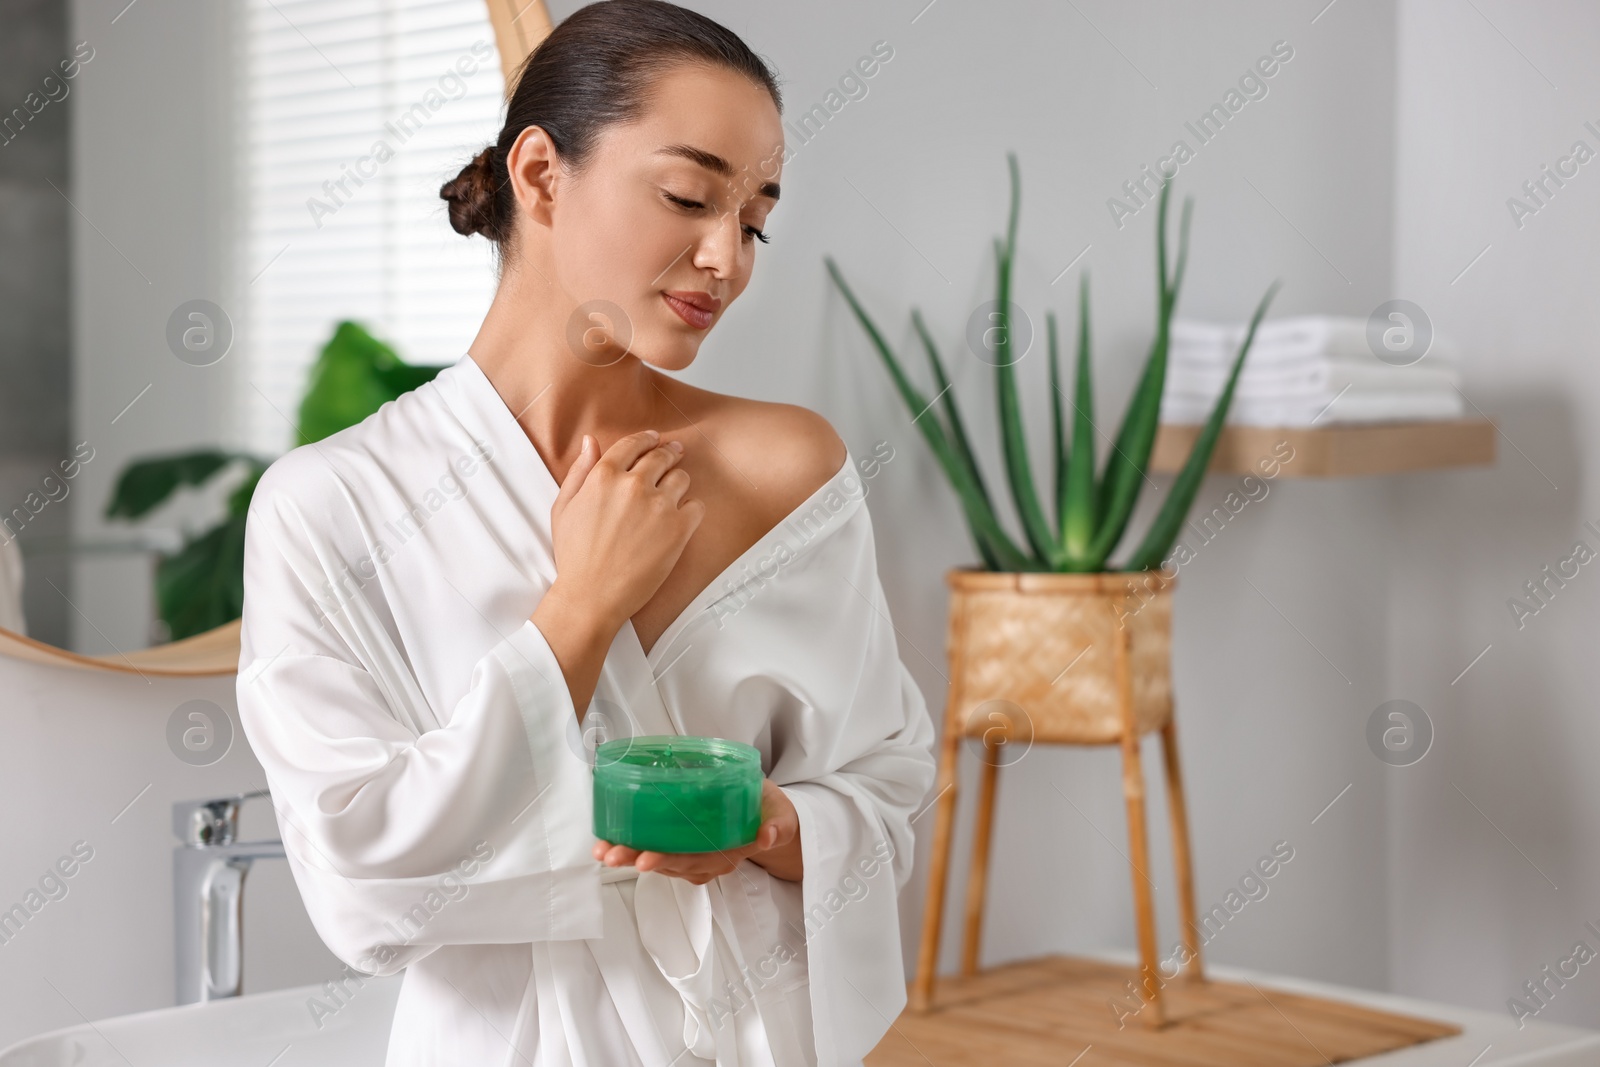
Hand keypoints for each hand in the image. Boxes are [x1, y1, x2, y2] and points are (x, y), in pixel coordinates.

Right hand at [546, 429, 704, 631]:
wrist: (591, 595)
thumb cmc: (575, 556)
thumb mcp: (563, 507)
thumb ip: (579, 471)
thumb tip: (590, 442)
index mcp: (604, 476)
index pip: (633, 444)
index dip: (647, 439)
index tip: (655, 439)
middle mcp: (633, 485)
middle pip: (661, 456)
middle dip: (669, 453)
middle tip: (674, 454)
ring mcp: (659, 506)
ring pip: (682, 477)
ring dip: (678, 482)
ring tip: (673, 492)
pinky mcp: (678, 529)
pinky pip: (696, 506)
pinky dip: (691, 509)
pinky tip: (680, 517)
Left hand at [593, 779, 801, 884]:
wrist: (769, 814)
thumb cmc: (771, 811)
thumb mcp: (782, 816)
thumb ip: (778, 826)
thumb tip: (768, 836)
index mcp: (728, 854)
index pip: (695, 861)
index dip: (668, 861)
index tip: (645, 859)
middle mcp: (707, 861)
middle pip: (668, 864)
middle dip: (636, 860)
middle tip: (610, 855)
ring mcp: (694, 856)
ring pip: (658, 860)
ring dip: (628, 856)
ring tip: (602, 850)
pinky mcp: (684, 845)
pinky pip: (657, 849)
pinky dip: (634, 845)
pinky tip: (611, 839)